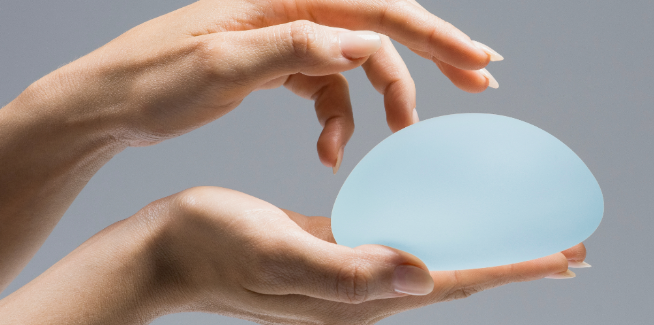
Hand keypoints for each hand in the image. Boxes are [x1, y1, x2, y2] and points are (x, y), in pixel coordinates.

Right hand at [0, 187, 583, 323]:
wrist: (167, 249)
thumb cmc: (213, 246)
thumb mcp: (277, 253)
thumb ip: (347, 270)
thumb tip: (421, 270)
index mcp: (356, 296)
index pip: (452, 280)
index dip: (511, 267)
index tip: (565, 255)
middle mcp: (359, 292)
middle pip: (453, 274)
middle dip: (509, 260)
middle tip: (564, 245)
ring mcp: (344, 273)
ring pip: (429, 255)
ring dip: (476, 245)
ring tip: (515, 233)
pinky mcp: (329, 250)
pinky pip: (394, 237)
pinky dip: (428, 225)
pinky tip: (437, 213)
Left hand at [20, 0, 503, 170]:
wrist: (108, 103)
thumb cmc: (149, 79)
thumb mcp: (219, 64)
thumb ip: (291, 48)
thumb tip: (357, 43)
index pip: (373, 8)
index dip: (431, 32)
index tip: (477, 61)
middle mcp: (286, 11)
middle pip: (376, 25)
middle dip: (427, 56)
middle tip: (477, 80)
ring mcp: (280, 39)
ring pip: (352, 64)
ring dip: (373, 104)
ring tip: (383, 140)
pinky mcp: (270, 66)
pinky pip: (322, 88)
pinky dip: (334, 118)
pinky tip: (329, 148)